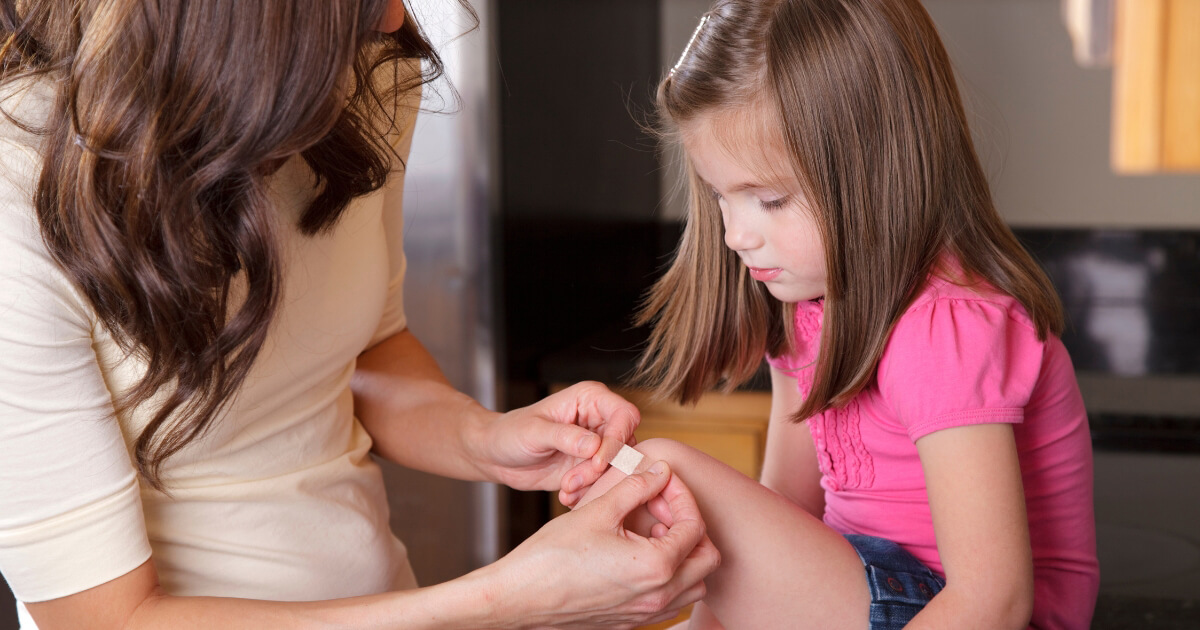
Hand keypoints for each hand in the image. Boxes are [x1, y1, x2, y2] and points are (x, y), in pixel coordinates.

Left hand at [471, 382, 638, 498]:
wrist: (496, 456)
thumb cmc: (510, 433)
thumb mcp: (533, 432)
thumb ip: (564, 437)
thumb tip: (594, 445)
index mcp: (590, 399)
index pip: (624, 415)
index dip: (617, 439)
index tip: (597, 462)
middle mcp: (599, 419)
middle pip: (625, 445)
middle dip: (601, 469)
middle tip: (573, 481)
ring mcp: (598, 445)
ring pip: (617, 468)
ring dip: (594, 483)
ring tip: (566, 488)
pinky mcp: (591, 467)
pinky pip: (604, 483)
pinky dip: (588, 493)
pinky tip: (566, 496)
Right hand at [476, 462, 719, 629]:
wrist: (519, 598)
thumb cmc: (551, 556)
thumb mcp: (597, 510)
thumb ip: (636, 487)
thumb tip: (661, 472)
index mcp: (656, 567)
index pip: (695, 526)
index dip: (681, 496)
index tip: (661, 482)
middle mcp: (659, 596)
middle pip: (706, 559)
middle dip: (691, 526)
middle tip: (661, 507)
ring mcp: (646, 614)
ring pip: (694, 585)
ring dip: (684, 555)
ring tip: (650, 532)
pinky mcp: (632, 622)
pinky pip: (672, 602)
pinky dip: (670, 577)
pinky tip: (638, 555)